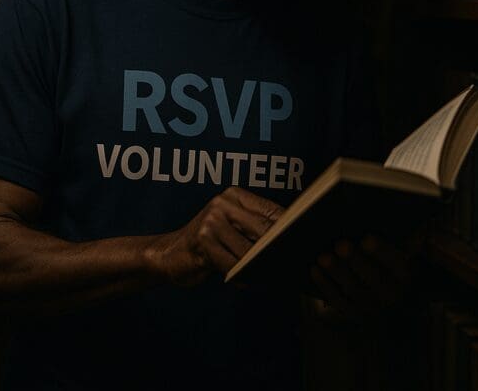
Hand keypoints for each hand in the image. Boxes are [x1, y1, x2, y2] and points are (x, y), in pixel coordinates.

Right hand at [149, 187, 283, 287]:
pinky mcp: (203, 243)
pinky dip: (243, 276)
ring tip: (275, 277)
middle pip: (264, 230)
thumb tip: (292, 240)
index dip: (291, 228)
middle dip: (279, 250)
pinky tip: (248, 282)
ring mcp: (211, 222)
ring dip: (262, 267)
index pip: (271, 210)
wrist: (170, 254)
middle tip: (295, 265)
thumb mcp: (231, 227)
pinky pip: (232, 265)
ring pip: (249, 251)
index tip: (307, 243)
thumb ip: (255, 228)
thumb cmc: (208, 243)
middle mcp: (223, 204)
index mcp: (234, 196)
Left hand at [309, 233, 416, 326]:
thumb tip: (381, 230)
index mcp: (405, 275)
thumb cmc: (389, 271)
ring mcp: (373, 308)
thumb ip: (393, 245)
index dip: (381, 252)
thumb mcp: (399, 258)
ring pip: (354, 290)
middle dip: (356, 261)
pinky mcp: (356, 315)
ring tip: (323, 257)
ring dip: (337, 272)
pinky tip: (315, 270)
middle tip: (340, 245)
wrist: (391, 309)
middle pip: (374, 277)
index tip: (366, 239)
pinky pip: (339, 301)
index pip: (396, 263)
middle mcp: (392, 294)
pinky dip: (326, 286)